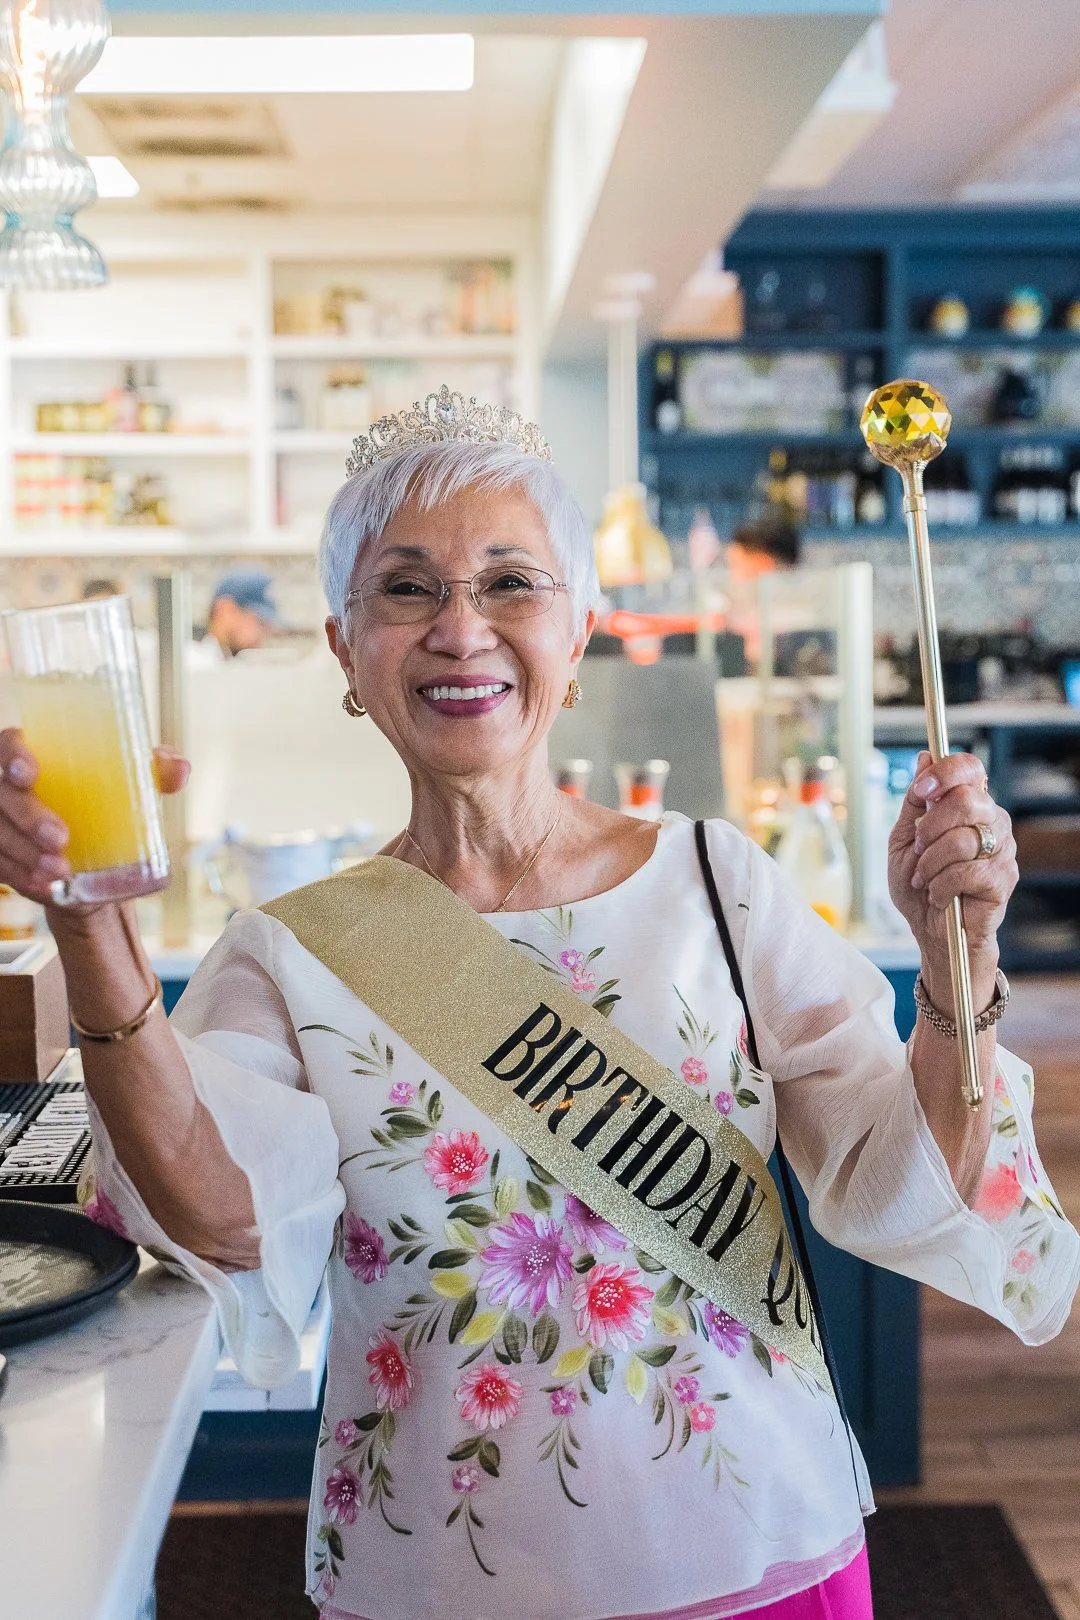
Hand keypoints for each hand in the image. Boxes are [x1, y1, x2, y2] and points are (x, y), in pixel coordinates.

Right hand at [0, 727, 189, 909]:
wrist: (101, 863)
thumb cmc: (109, 807)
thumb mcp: (134, 786)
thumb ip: (156, 771)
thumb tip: (180, 768)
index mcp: (38, 758)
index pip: (9, 744)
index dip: (12, 755)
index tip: (29, 772)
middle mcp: (12, 789)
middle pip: (4, 795)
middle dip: (29, 816)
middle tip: (61, 837)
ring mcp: (4, 824)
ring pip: (0, 833)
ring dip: (26, 853)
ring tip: (60, 869)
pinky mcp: (4, 857)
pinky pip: (0, 866)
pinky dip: (22, 876)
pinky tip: (43, 885)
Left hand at [888, 750, 1016, 994]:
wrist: (930, 931)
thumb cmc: (918, 885)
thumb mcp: (904, 839)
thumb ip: (914, 802)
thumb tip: (924, 758)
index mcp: (969, 805)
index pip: (970, 768)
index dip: (945, 773)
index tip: (920, 789)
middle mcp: (992, 821)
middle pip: (965, 800)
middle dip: (930, 827)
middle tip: (918, 848)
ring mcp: (1003, 850)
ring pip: (962, 839)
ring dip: (930, 863)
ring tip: (924, 879)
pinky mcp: (1003, 879)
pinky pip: (966, 872)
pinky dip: (940, 886)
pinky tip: (939, 896)